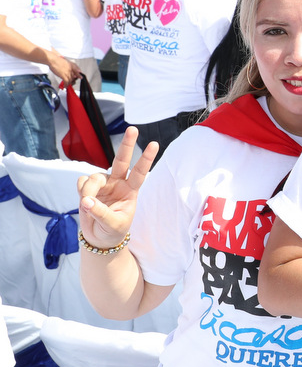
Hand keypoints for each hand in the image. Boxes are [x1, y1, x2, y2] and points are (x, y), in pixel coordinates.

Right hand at [47, 51, 80, 85]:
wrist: (53, 60)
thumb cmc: (57, 60)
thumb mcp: (66, 61)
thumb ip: (71, 65)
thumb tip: (75, 69)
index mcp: (72, 65)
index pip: (77, 71)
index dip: (79, 75)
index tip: (80, 77)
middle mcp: (71, 69)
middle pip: (74, 77)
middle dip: (72, 80)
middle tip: (71, 82)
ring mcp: (67, 73)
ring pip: (70, 80)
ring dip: (69, 83)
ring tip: (67, 85)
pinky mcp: (63, 75)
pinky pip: (66, 81)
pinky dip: (66, 84)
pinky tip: (65, 86)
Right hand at [77, 128, 157, 249]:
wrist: (100, 238)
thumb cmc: (113, 231)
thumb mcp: (113, 225)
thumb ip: (101, 213)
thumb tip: (87, 200)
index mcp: (131, 191)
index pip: (140, 173)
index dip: (146, 159)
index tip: (155, 144)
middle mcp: (118, 183)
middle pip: (122, 160)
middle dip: (127, 145)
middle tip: (133, 129)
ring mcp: (103, 183)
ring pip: (94, 177)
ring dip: (89, 190)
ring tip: (88, 204)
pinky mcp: (88, 187)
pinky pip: (82, 182)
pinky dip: (81, 191)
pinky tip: (85, 200)